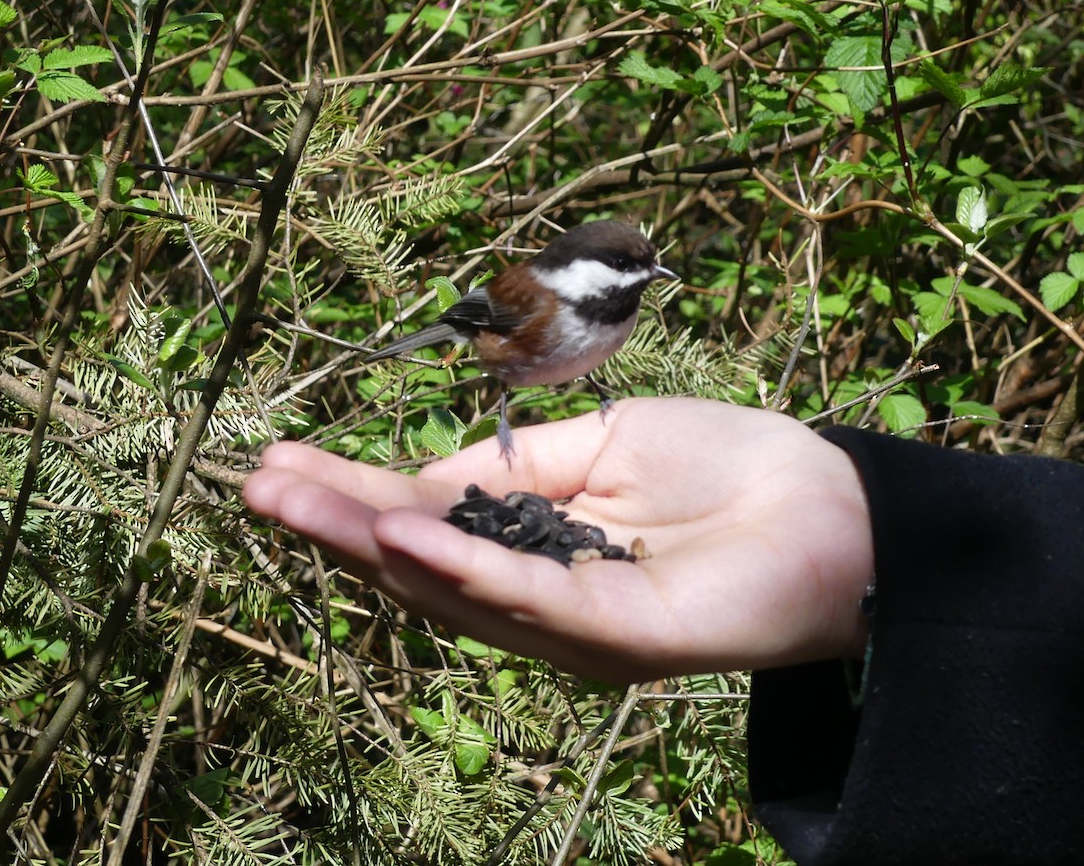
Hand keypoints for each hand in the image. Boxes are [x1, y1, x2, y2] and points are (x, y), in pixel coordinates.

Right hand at [243, 397, 873, 682]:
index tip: (282, 459)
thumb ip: (512, 469)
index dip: (355, 492)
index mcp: (533, 544)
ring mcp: (574, 624)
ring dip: (372, 541)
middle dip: (337, 523)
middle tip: (255, 485)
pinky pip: (529, 601)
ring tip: (293, 499)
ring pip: (454, 587)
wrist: (829, 503)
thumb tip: (417, 476)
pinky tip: (402, 532)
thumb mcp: (602, 446)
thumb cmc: (723, 467)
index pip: (427, 522)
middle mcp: (538, 595)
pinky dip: (463, 566)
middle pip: (421, 563)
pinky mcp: (618, 637)